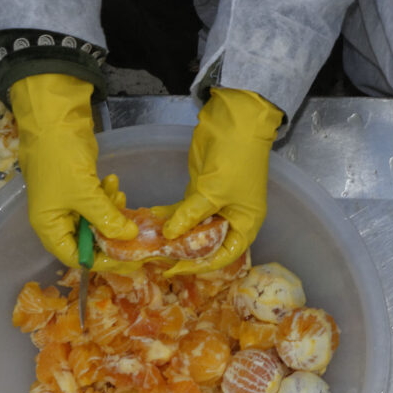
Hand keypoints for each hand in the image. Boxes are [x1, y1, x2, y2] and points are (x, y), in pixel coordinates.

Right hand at [9, 72, 130, 263]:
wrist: (54, 122)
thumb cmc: (61, 162)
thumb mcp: (85, 194)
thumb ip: (107, 218)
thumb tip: (129, 237)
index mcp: (49, 227)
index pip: (75, 258)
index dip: (101, 261)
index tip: (128, 260)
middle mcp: (56, 219)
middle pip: (88, 240)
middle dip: (112, 234)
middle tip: (136, 232)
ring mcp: (68, 202)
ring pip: (96, 219)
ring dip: (111, 210)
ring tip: (120, 195)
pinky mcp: (79, 187)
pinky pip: (97, 201)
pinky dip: (107, 195)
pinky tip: (113, 181)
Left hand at [165, 87, 280, 273]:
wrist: (236, 123)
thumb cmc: (235, 160)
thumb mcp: (213, 192)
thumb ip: (190, 216)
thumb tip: (168, 236)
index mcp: (246, 225)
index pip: (223, 256)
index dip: (198, 265)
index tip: (172, 268)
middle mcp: (231, 219)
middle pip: (205, 244)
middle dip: (181, 249)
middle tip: (154, 255)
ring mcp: (215, 205)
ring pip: (191, 227)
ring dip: (172, 232)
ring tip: (147, 239)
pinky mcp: (200, 192)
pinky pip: (184, 211)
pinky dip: (169, 215)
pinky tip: (150, 218)